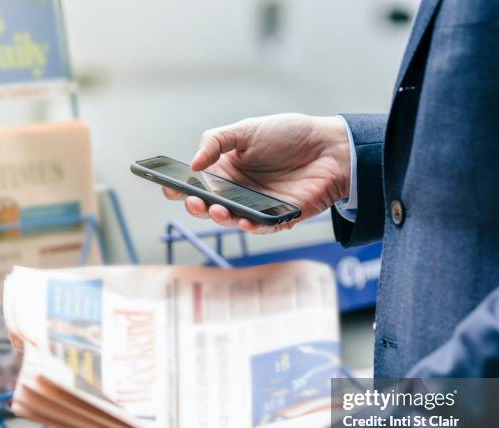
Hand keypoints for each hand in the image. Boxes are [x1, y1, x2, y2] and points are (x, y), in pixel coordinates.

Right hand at [163, 113, 350, 233]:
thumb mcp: (247, 130)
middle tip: (196, 202)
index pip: (196, 184)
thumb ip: (217, 141)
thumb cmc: (289, 135)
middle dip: (198, 207)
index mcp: (226, 170)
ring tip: (219, 211)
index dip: (180, 189)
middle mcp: (238, 192)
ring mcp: (257, 206)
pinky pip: (261, 227)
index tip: (169, 189)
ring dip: (222, 219)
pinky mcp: (277, 218)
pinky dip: (252, 226)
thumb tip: (194, 164)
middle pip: (210, 207)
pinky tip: (245, 221)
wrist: (329, 147)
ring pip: (232, 220)